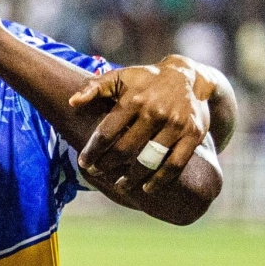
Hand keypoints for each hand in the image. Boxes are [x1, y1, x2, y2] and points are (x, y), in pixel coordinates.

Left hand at [69, 55, 216, 195]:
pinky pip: (175, 164)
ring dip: (132, 177)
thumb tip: (72, 102)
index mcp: (133, 99)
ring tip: (120, 186)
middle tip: (97, 174)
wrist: (188, 77)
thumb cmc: (145, 80)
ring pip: (149, 159)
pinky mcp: (193, 135)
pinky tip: (147, 188)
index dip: (93, 151)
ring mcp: (175, 124)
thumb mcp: (120, 77)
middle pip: (126, 149)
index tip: (83, 163)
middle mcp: (155, 112)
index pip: (107, 132)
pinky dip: (160, 180)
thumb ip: (94, 87)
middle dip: (108, 165)